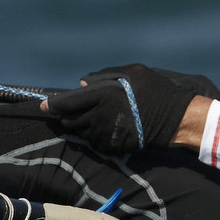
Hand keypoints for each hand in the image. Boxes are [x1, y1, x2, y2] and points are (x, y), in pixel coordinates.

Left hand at [44, 63, 216, 154]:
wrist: (176, 118)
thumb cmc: (155, 90)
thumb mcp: (131, 72)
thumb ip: (103, 76)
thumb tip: (81, 83)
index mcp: (102, 94)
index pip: (67, 103)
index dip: (51, 106)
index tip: (43, 107)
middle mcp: (100, 115)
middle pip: (69, 120)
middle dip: (69, 116)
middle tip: (79, 111)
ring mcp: (106, 133)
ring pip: (81, 132)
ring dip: (84, 126)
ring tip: (100, 118)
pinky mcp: (113, 147)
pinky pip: (95, 143)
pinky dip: (97, 137)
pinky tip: (110, 129)